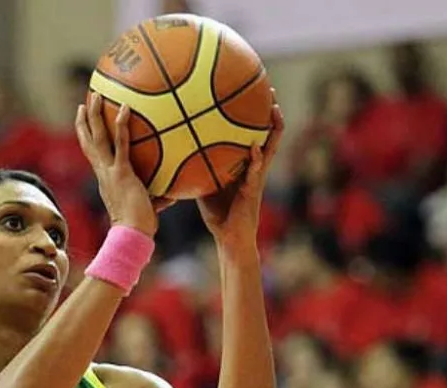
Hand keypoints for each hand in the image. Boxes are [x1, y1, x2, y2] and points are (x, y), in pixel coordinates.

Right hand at [76, 93, 169, 236]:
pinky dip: (122, 126)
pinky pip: (121, 144)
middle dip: (86, 121)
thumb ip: (157, 197)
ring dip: (95, 116)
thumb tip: (173, 195)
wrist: (132, 235)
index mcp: (105, 179)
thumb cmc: (139, 225)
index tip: (85, 123)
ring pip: (98, 139)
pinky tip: (125, 109)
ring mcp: (110, 171)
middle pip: (89, 142)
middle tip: (85, 102)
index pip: (93, 154)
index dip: (87, 138)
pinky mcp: (122, 172)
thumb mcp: (147, 206)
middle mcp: (103, 173)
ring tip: (96, 95)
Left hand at [196, 96, 283, 246]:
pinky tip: (255, 149)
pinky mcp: (254, 191)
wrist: (230, 239)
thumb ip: (196, 168)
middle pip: (268, 134)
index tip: (251, 92)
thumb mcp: (204, 185)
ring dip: (274, 128)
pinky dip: (257, 160)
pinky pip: (257, 173)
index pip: (253, 134)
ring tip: (274, 109)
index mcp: (245, 165)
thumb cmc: (217, 214)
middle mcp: (255, 168)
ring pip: (271, 148)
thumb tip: (172, 150)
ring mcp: (257, 178)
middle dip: (270, 112)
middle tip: (269, 89)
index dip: (255, 115)